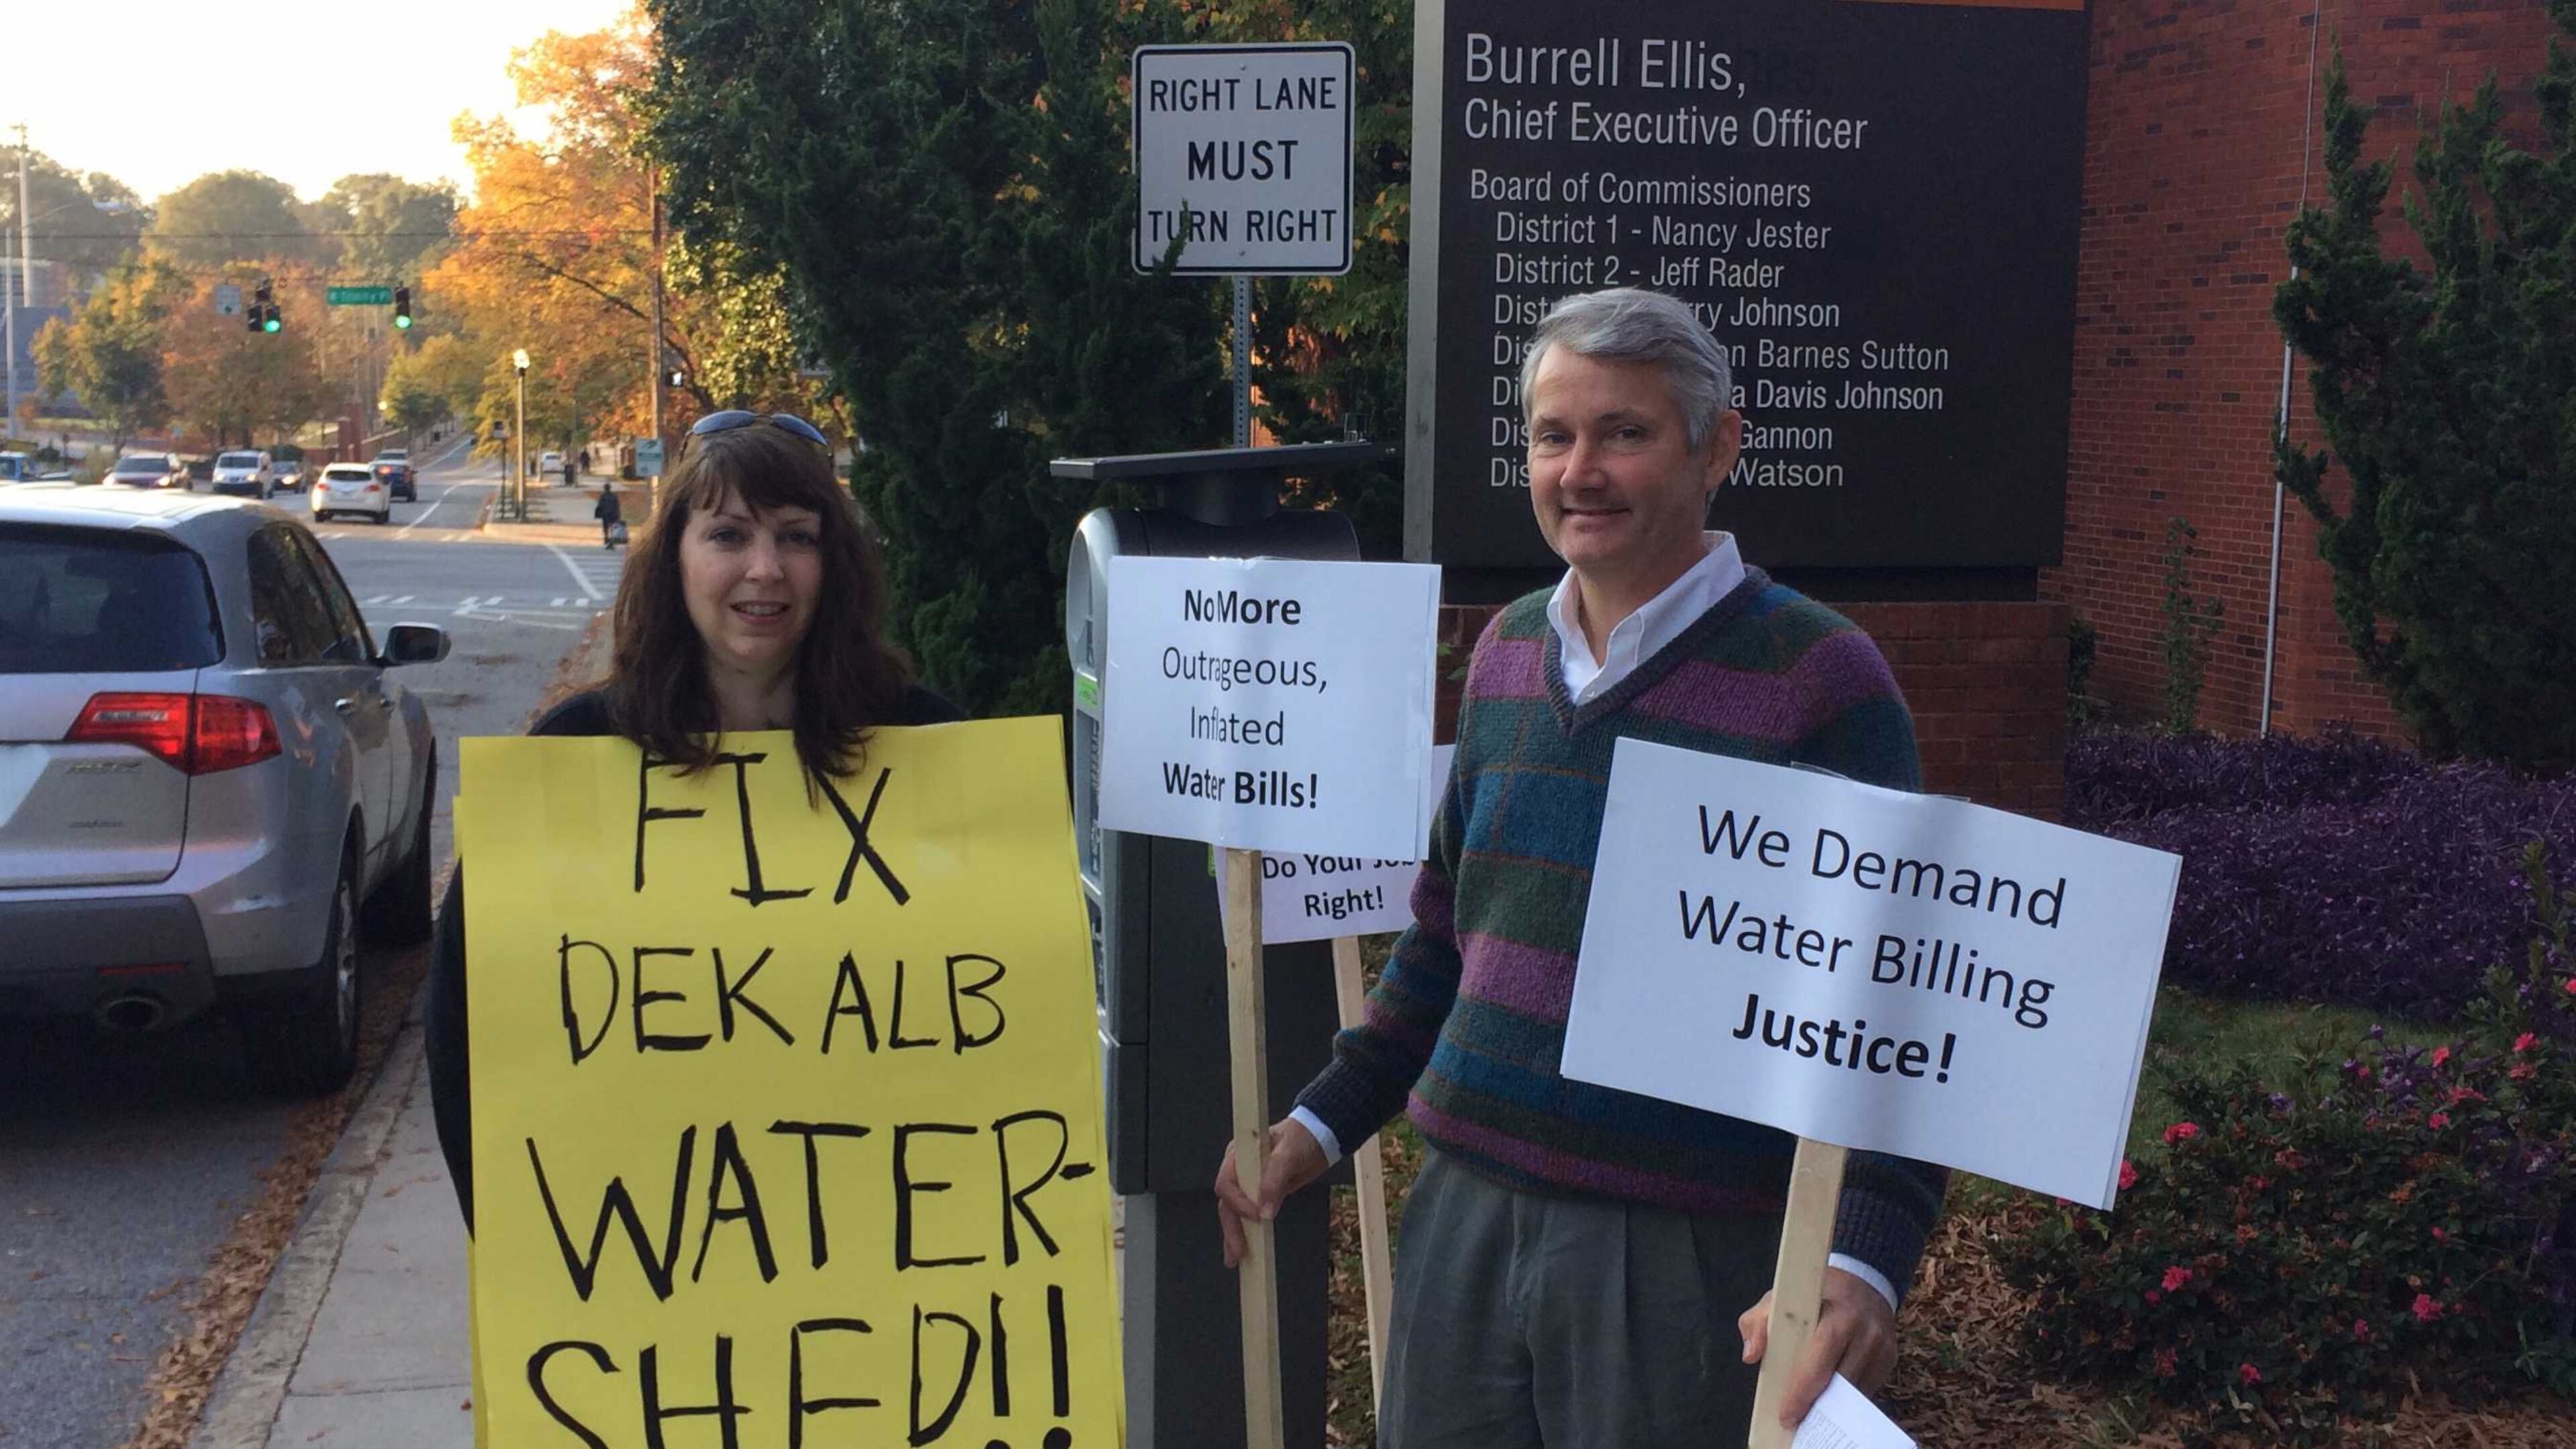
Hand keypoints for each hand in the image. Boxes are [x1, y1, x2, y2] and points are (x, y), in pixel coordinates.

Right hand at [1212, 1118, 1329, 1267]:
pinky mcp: (1259, 1196)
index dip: (1238, 1202)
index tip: (1255, 1217)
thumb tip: (1265, 1212)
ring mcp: (1247, 1184)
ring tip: (1235, 1260)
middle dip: (1232, 1228)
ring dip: (1234, 1235)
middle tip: (1239, 1252)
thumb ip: (1275, 1180)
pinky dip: (1245, 1233)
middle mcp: (1238, 1170)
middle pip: (1227, 1202)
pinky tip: (1244, 1251)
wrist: (1318, 1138)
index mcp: (1238, 1154)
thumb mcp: (1289, 1154)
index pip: (1227, 1182)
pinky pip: (1247, 1216)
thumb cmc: (1302, 1138)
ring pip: (1233, 1213)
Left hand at [1736, 1266, 1900, 1430]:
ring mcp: (1882, 1348)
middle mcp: (1865, 1332)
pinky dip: (1846, 1398)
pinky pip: (1866, 1388)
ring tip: (1809, 1416)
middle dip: (1816, 1405)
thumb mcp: (1780, 1298)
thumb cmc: (1815, 1294)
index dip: (1802, 1392)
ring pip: (1854, 1390)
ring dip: (1832, 1404)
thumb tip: (1751, 1355)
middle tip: (1795, 1422)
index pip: (1819, 1361)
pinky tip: (1830, 1401)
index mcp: (1837, 1315)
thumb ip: (1757, 1322)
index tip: (1786, 1415)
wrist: (1863, 1281)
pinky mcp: (1890, 1360)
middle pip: (1839, 1382)